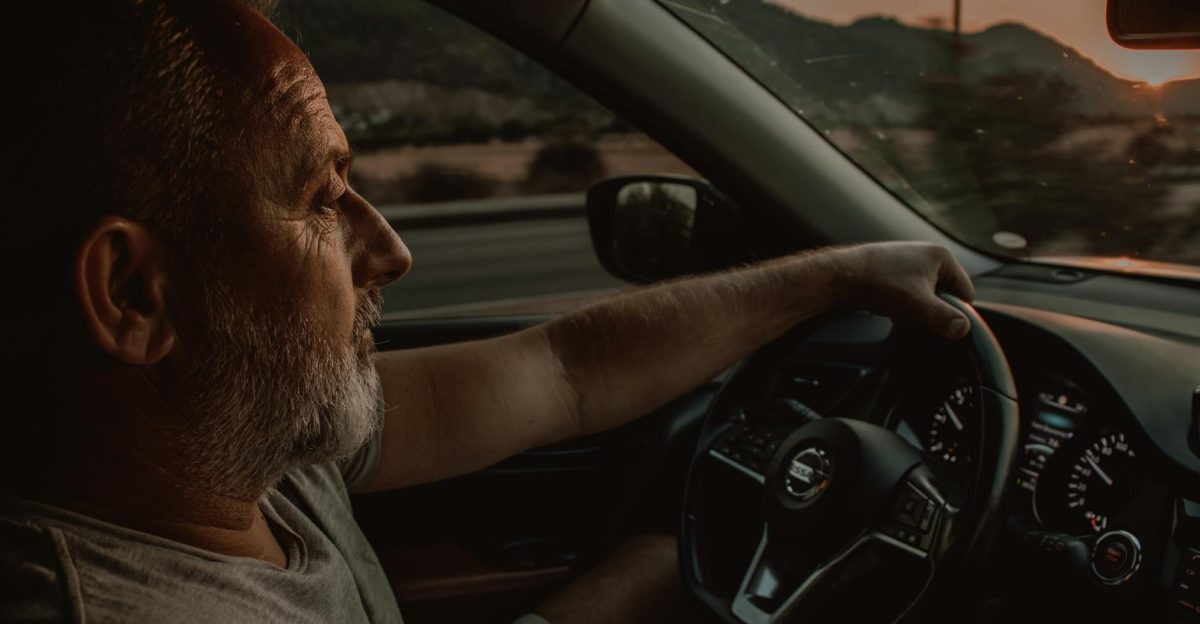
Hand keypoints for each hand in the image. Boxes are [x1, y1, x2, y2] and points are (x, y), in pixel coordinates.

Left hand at [827, 242, 975, 338]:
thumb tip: (963, 328)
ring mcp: (911, 261)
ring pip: (927, 298)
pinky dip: (903, 304)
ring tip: (897, 309)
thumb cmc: (878, 283)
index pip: (965, 294)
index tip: (934, 321)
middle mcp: (929, 254)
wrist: (840, 276)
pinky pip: (911, 294)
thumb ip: (942, 317)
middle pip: (945, 297)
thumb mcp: (915, 304)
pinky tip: (889, 307)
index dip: (952, 312)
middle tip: (911, 315)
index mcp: (942, 256)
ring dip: (915, 310)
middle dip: (930, 311)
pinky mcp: (896, 270)